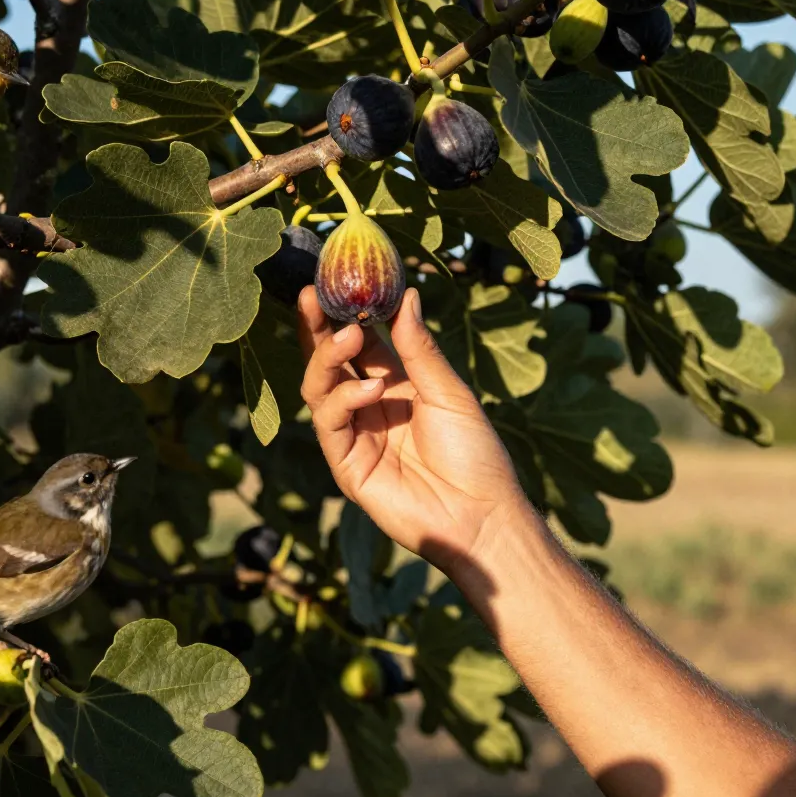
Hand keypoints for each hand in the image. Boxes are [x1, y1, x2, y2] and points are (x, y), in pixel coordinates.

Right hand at [298, 285, 528, 564]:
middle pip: (329, 362)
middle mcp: (368, 406)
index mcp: (395, 385)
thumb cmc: (475, 454)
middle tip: (314, 296)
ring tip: (351, 338)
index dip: (342, 314)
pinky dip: (345, 400)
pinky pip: (330, 423)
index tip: (332, 280)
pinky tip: (373, 391)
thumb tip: (407, 296)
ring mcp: (354, 436)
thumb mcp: (449, 392)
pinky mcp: (346, 465)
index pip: (358, 343)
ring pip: (319, 388)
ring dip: (329, 359)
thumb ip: (419, 348)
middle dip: (317, 329)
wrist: (482, 516)